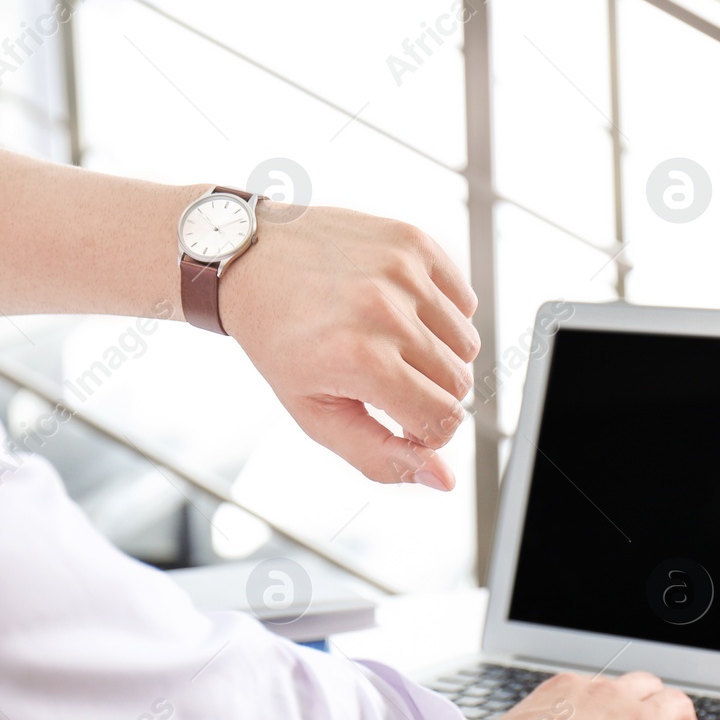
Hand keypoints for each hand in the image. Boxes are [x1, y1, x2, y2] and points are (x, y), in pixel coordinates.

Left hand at [217, 201, 479, 489]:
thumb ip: (380, 455)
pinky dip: (443, 316)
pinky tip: (402, 314)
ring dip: (439, 356)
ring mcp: (403, 271)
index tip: (398, 419)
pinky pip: (465, 301)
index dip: (426, 432)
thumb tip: (442, 477)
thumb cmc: (279, 340)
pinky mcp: (414, 242)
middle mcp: (386, 311)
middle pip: (460, 383)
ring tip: (392, 346)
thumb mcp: (315, 414)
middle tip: (387, 382)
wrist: (250, 260)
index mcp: (361, 360)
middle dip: (430, 395)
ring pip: (468, 344)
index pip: (444, 420)